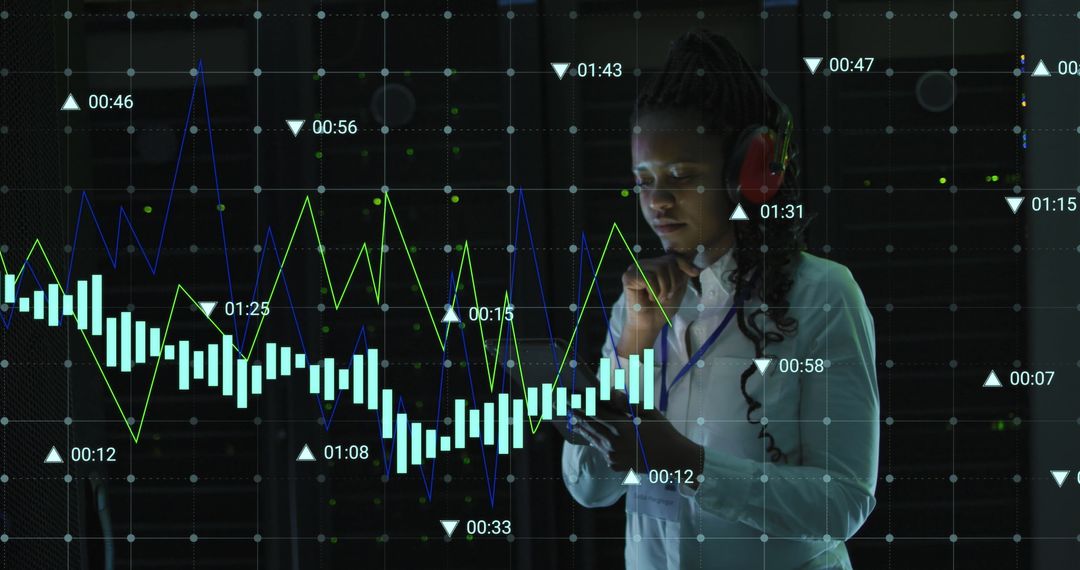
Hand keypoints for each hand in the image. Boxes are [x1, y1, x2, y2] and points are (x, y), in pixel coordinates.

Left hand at [571, 394, 702, 475]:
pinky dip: (597, 442)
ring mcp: (612, 457)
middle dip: (578, 416)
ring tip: (574, 421)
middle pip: (590, 427)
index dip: (582, 404)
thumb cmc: (662, 431)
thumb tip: (611, 392)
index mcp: (621, 428)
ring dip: (584, 429)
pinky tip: (593, 436)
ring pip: (593, 440)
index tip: (572, 398)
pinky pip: (602, 451)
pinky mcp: (614, 465)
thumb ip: (627, 403)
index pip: (595, 413)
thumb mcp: (647, 412)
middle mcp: (613, 443)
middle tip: (566, 407)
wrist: (672, 458)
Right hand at [618, 254, 700, 354]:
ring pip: (659, 269)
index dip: (685, 265)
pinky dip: (653, 291)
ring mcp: (634, 269)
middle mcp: (644, 264)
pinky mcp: (628, 277)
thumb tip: (696, 264)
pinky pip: (649, 277)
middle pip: (667, 262)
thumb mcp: (678, 288)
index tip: (695, 273)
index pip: (672, 257)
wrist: (650, 324)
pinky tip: (649, 298)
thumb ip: (683, 274)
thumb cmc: (662, 308)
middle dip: (673, 282)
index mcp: (654, 265)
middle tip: (667, 296)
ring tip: (658, 298)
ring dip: (664, 288)